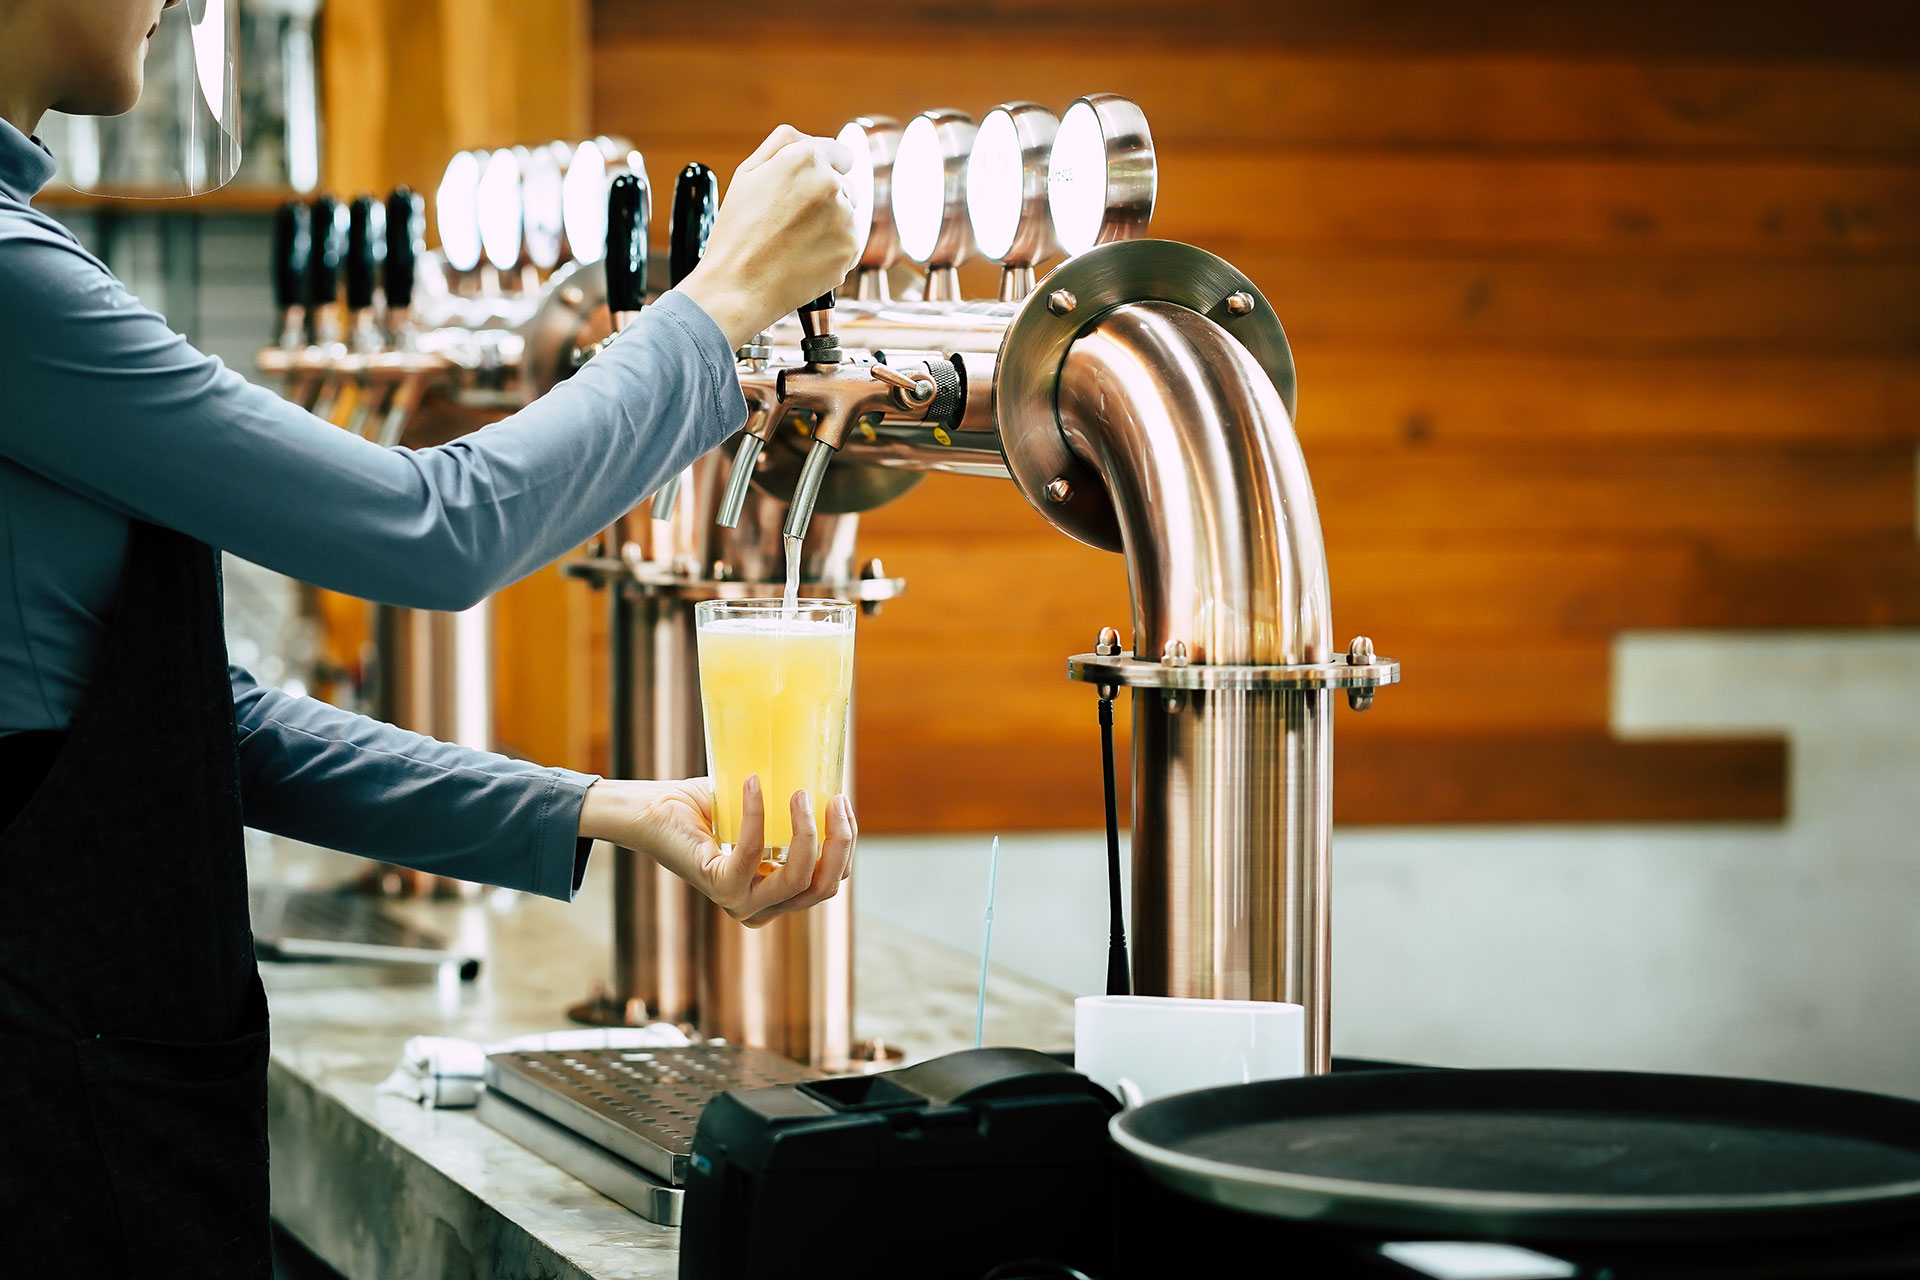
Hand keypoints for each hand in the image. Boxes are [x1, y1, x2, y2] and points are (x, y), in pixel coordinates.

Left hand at [578, 775, 855, 927]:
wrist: (654, 812)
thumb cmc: (707, 810)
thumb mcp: (762, 813)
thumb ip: (791, 808)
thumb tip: (826, 770)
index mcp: (777, 896)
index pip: (829, 881)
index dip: (846, 844)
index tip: (841, 801)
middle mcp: (762, 908)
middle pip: (823, 887)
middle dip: (840, 842)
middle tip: (835, 799)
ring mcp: (741, 902)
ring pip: (798, 879)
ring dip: (807, 832)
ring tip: (800, 792)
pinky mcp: (718, 885)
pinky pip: (753, 852)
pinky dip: (758, 815)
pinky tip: (754, 784)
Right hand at [672, 125, 860, 350]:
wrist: (737, 286)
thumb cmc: (737, 233)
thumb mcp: (747, 172)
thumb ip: (783, 143)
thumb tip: (812, 140)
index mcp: (804, 158)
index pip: (841, 154)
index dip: (825, 171)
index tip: (810, 188)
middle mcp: (829, 183)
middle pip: (846, 186)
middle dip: (827, 200)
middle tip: (793, 221)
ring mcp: (843, 216)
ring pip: (848, 215)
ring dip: (831, 225)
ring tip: (796, 241)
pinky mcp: (851, 248)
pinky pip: (850, 243)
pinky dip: (834, 250)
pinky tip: (806, 256)